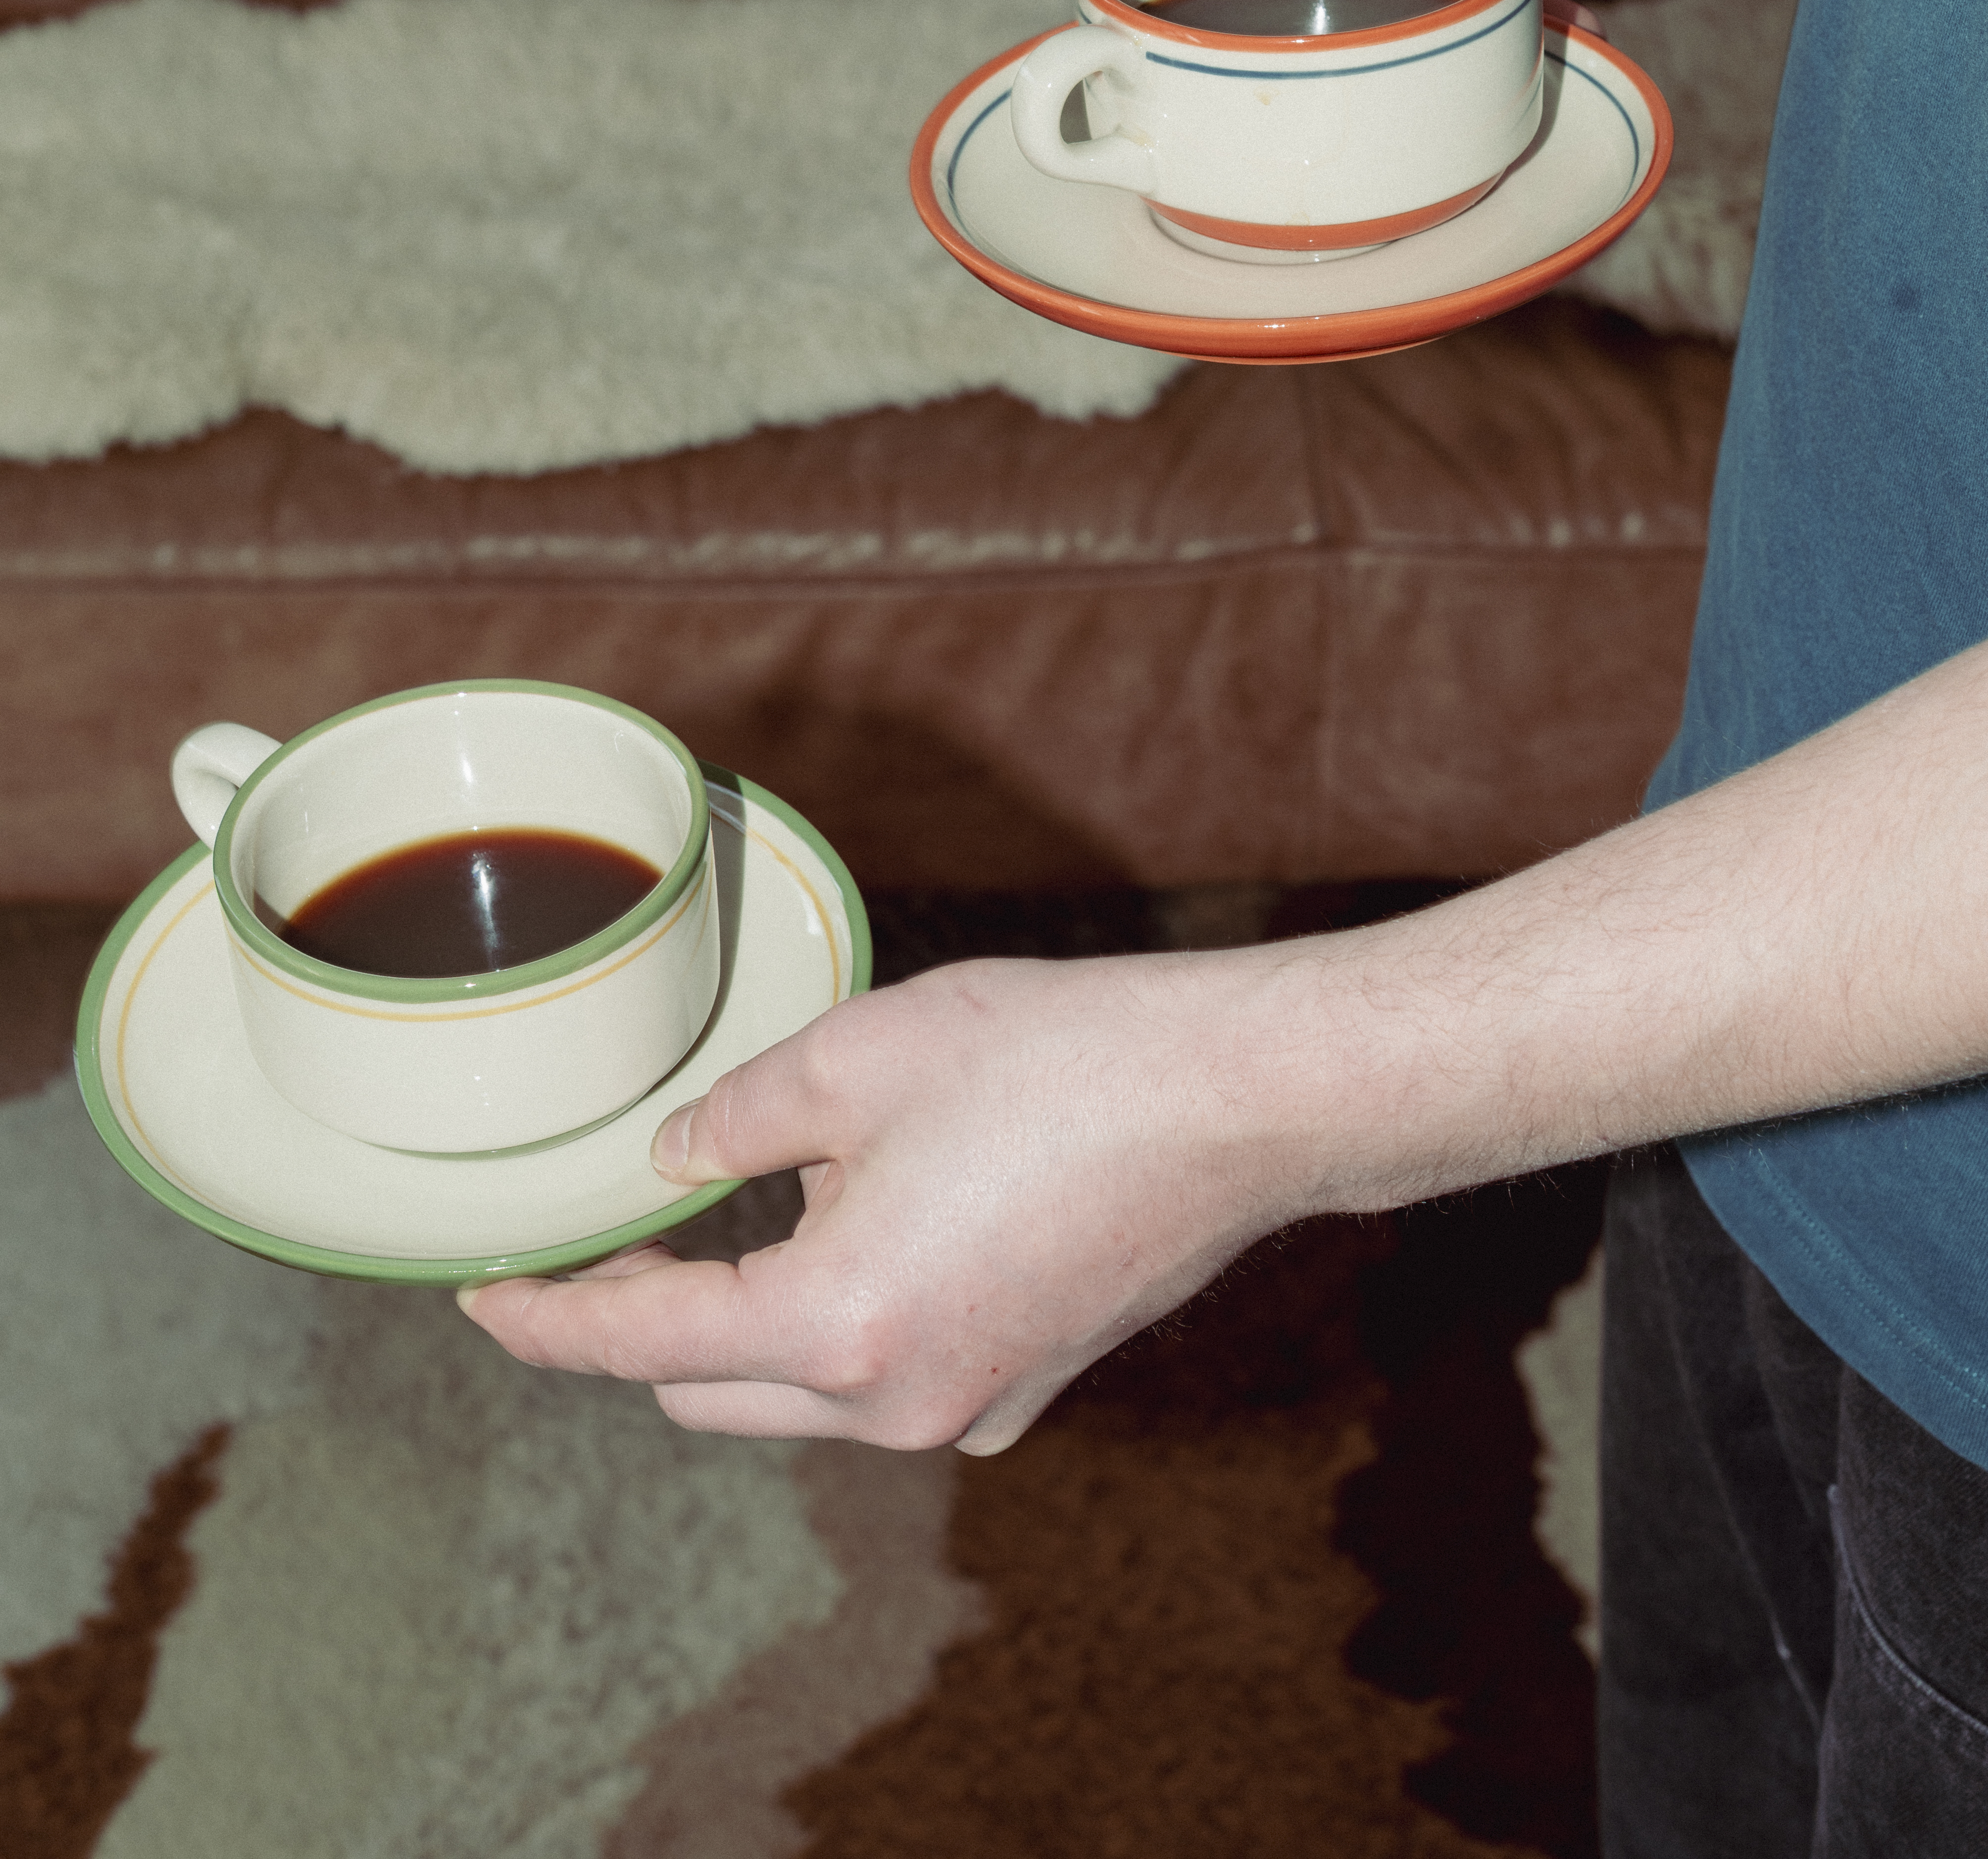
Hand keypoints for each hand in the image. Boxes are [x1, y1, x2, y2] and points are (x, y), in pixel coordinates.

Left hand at [457, 949, 1310, 1453]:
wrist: (1237, 1098)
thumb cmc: (1059, 1059)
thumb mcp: (863, 1051)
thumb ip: (738, 1115)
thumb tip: (670, 1158)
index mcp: (839, 1322)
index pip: (638, 1347)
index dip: (542, 1321)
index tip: (481, 1298)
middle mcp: (898, 1399)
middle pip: (708, 1392)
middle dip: (643, 1323)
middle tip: (615, 1230)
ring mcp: (971, 1405)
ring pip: (797, 1391)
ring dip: (748, 1317)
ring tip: (755, 1197)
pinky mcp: (1025, 1384)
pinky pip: (884, 1374)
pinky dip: (838, 1319)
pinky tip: (861, 1218)